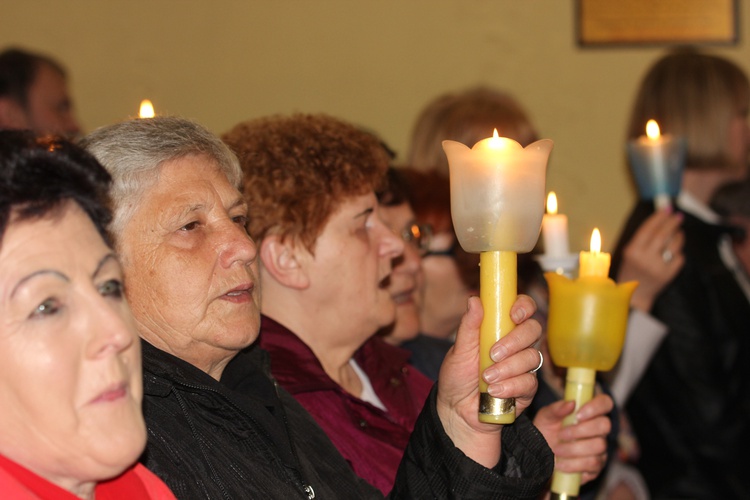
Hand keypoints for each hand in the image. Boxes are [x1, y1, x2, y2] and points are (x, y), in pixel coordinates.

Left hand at [436, 295, 541, 467]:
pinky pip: (529, 382)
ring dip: (508, 368)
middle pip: (533, 330)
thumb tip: (474, 300)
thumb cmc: (457, 378)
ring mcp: (523, 366)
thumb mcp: (458, 351)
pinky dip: (510, 386)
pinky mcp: (527, 388)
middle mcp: (516, 344)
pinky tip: (494, 392)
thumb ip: (469, 326)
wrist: (457, 412)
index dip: (523, 306)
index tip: (513, 314)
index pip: (522, 308)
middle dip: (515, 341)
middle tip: (493, 353)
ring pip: (533, 357)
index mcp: (500, 329)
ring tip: (486, 378)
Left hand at [533, 394, 612, 483]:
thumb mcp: (546, 416)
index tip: (578, 415)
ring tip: (556, 450)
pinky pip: (593, 464)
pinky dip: (573, 464)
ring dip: (574, 449)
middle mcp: (599, 429)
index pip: (605, 402)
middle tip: (561, 434)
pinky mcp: (598, 465)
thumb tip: (571, 403)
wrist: (540, 453)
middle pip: (604, 425)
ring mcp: (601, 447)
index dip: (595, 407)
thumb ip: (557, 409)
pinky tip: (560, 463)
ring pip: (599, 445)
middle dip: (580, 430)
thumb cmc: (547, 429)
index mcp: (589, 411)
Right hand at [618, 209, 683, 310]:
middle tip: (678, 216)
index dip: (658, 217)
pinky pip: (679, 258)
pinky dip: (678, 253)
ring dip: (678, 236)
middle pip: (663, 235)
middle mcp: (645, 259)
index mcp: (632, 251)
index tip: (666, 208)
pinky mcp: (668, 275)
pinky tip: (673, 252)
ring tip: (677, 233)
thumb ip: (643, 238)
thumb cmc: (631, 270)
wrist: (634, 296)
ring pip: (674, 245)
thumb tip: (660, 219)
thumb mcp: (630, 253)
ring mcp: (658, 268)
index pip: (648, 229)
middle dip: (672, 223)